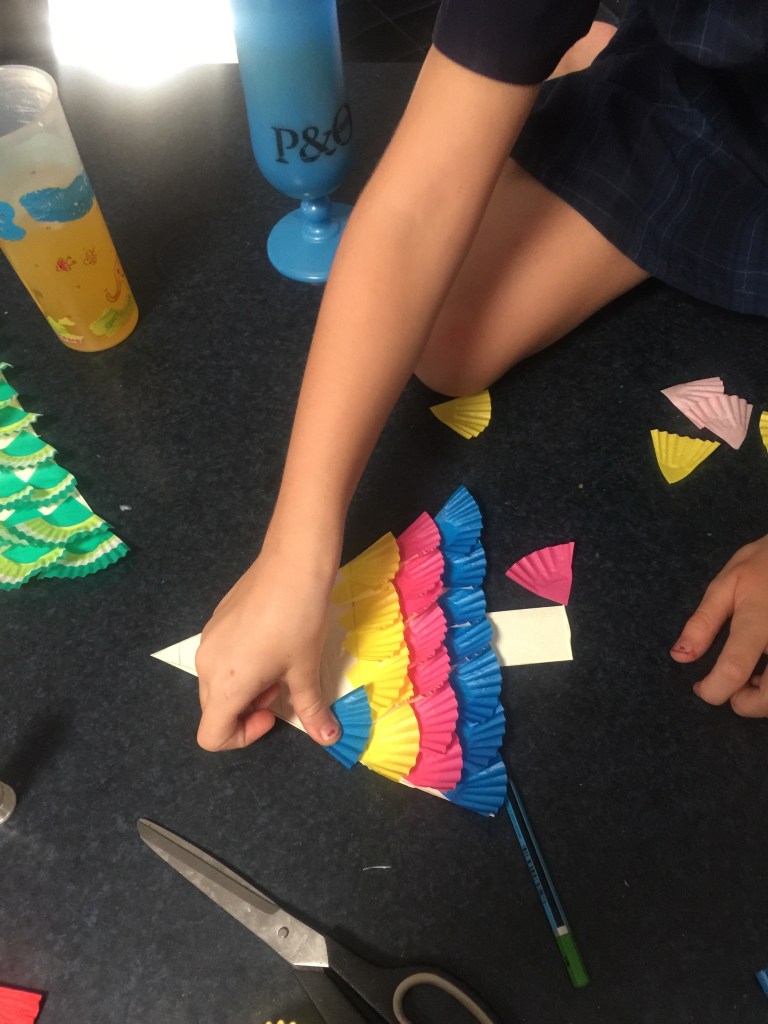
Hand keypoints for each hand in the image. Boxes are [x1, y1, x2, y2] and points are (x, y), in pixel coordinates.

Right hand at [195, 551, 340, 749]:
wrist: (293, 563)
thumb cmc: (299, 621)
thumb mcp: (306, 669)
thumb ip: (311, 710)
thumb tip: (329, 739)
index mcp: (225, 685)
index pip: (210, 737)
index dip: (241, 737)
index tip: (271, 715)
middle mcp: (206, 665)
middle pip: (214, 710)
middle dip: (247, 710)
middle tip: (282, 687)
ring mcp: (208, 639)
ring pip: (217, 682)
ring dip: (245, 686)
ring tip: (279, 662)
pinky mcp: (216, 619)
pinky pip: (220, 655)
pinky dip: (240, 663)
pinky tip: (271, 639)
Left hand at [670, 534, 767, 716]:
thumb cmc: (764, 563)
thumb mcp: (727, 584)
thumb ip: (703, 623)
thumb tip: (680, 656)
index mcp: (758, 622)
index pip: (733, 670)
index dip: (713, 690)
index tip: (701, 688)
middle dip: (746, 705)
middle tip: (729, 689)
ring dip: (765, 699)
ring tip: (750, 678)